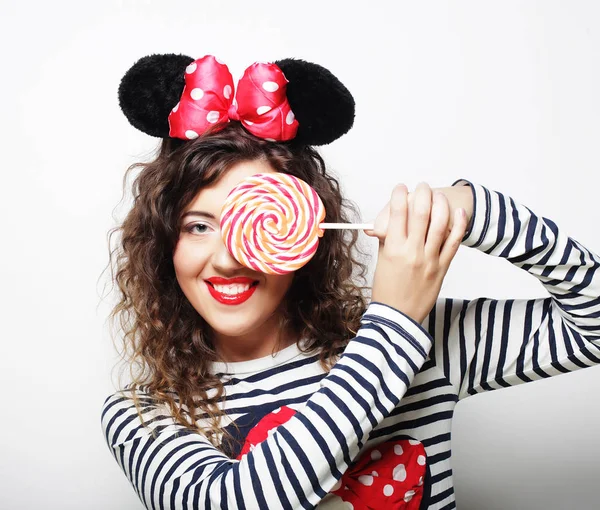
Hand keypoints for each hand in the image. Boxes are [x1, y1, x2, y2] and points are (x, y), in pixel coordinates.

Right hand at [364, 182, 467, 322]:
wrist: (398, 317)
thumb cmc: (386, 291)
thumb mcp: (381, 261)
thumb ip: (385, 239)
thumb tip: (386, 222)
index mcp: (393, 248)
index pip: (397, 212)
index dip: (399, 195)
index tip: (401, 188)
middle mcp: (412, 251)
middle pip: (421, 212)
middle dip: (422, 193)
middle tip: (422, 187)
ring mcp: (430, 259)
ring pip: (440, 223)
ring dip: (440, 204)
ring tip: (438, 195)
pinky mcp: (443, 267)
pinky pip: (454, 242)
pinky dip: (458, 225)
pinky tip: (458, 213)